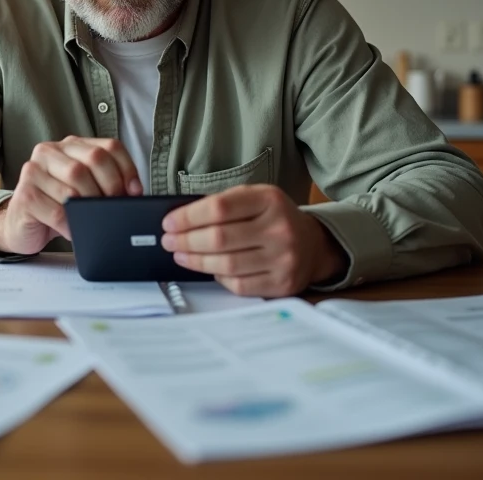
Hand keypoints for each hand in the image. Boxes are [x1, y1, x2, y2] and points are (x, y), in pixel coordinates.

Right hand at [0, 136, 142, 254]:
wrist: (21, 225)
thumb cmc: (57, 206)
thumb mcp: (83, 188)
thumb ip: (104, 181)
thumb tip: (132, 193)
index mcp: (70, 145)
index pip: (108, 146)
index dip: (127, 169)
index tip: (134, 192)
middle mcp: (50, 151)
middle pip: (92, 161)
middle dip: (111, 188)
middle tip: (114, 208)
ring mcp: (33, 171)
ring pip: (75, 186)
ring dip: (91, 209)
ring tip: (94, 221)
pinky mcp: (24, 195)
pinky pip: (57, 211)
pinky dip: (71, 225)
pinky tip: (74, 231)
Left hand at [160, 185, 348, 297]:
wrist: (314, 245)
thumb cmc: (275, 219)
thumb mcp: (256, 198)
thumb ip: (225, 204)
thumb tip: (181, 219)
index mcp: (270, 200)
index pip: (219, 208)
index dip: (188, 217)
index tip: (169, 223)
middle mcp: (279, 229)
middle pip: (219, 238)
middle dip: (186, 241)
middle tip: (168, 241)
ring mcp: (283, 259)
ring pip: (226, 264)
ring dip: (196, 261)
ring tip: (180, 255)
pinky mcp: (282, 284)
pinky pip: (239, 284)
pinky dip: (218, 277)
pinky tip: (208, 269)